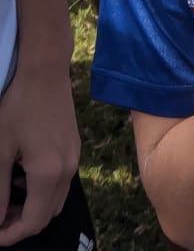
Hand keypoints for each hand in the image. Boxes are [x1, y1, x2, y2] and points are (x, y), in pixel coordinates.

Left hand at [0, 66, 78, 243]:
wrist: (46, 71)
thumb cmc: (18, 107)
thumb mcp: (1, 150)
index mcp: (48, 173)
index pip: (33, 222)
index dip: (11, 235)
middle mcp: (68, 169)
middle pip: (48, 215)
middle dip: (22, 223)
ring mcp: (75, 157)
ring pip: (56, 200)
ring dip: (33, 207)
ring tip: (8, 197)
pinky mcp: (75, 147)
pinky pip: (62, 182)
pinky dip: (43, 190)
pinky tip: (23, 174)